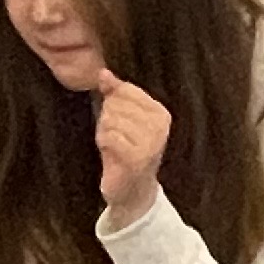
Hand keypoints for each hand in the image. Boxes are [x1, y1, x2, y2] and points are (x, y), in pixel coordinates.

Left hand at [93, 74, 171, 223]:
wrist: (131, 191)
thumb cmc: (125, 149)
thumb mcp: (120, 117)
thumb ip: (113, 92)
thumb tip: (103, 72)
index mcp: (160, 112)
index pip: (125, 89)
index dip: (112, 104)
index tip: (120, 123)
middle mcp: (161, 126)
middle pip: (115, 103)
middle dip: (107, 120)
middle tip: (117, 138)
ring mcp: (152, 142)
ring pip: (111, 119)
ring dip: (105, 133)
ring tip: (115, 147)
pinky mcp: (138, 157)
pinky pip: (109, 136)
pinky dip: (104, 144)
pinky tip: (111, 154)